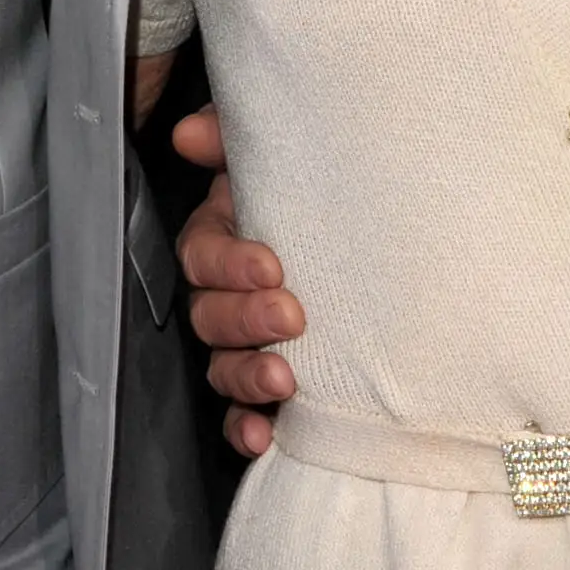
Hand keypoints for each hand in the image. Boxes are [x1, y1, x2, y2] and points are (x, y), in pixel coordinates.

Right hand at [173, 104, 303, 455]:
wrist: (379, 230)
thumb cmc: (317, 186)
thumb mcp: (280, 153)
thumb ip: (231, 136)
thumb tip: (189, 133)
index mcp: (223, 234)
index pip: (202, 253)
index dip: (229, 264)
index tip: (272, 265)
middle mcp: (226, 291)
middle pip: (208, 314)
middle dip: (245, 320)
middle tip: (291, 317)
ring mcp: (244, 342)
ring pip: (220, 366)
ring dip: (245, 377)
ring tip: (284, 382)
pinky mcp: (266, 386)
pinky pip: (239, 413)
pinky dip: (244, 426)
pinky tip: (262, 436)